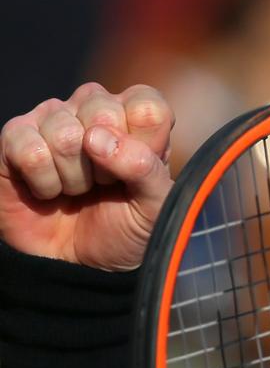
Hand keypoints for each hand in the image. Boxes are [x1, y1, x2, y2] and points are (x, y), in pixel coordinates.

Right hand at [0, 83, 174, 270]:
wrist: (84, 263)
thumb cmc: (128, 225)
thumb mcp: (156, 203)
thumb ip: (145, 167)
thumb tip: (97, 137)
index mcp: (136, 113)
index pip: (146, 104)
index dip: (145, 146)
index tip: (138, 172)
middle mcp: (94, 106)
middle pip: (102, 113)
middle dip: (105, 166)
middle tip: (103, 184)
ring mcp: (53, 118)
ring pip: (64, 134)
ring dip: (74, 178)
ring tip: (77, 189)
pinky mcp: (15, 137)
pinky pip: (29, 150)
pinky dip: (43, 182)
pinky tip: (48, 190)